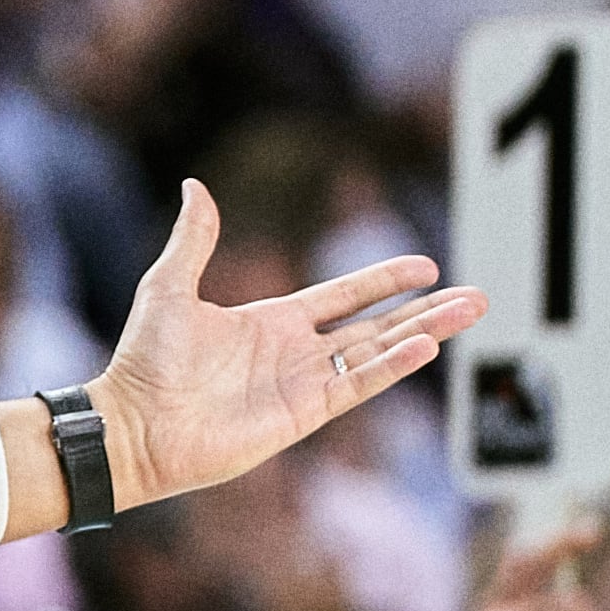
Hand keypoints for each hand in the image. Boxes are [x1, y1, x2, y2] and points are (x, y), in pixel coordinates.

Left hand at [85, 181, 487, 509]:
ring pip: (378, 354)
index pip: (345, 296)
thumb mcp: (170, 286)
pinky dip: (392, 366)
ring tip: (469, 311)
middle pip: (376, 326)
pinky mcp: (302, 414)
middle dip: (426, 310)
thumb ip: (195, 239)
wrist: (132, 425)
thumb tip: (196, 185)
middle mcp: (295, 353)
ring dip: (425, 333)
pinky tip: (426, 346)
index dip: (384, 281)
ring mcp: (302, 385)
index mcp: (271, 322)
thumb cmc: (143, 362)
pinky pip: (357, 384)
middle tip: (477, 297)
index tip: (426, 267)